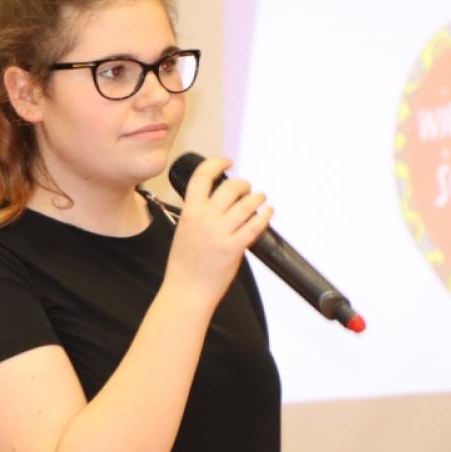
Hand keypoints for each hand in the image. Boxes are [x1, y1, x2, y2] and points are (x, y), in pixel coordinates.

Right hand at [163, 156, 272, 307]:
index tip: (226, 162)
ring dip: (257, 197)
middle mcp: (204, 219)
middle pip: (230, 188)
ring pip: (246, 204)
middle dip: (243, 184)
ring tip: (259, 198)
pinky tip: (267, 212)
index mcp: (189, 212)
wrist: (186, 290)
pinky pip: (255, 225)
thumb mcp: (183, 230)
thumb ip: (198, 213)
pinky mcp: (234, 247)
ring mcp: (220, 233)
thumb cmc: (184, 264)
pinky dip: (264, 215)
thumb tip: (218, 199)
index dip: (216, 163)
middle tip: (247, 188)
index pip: (202, 177)